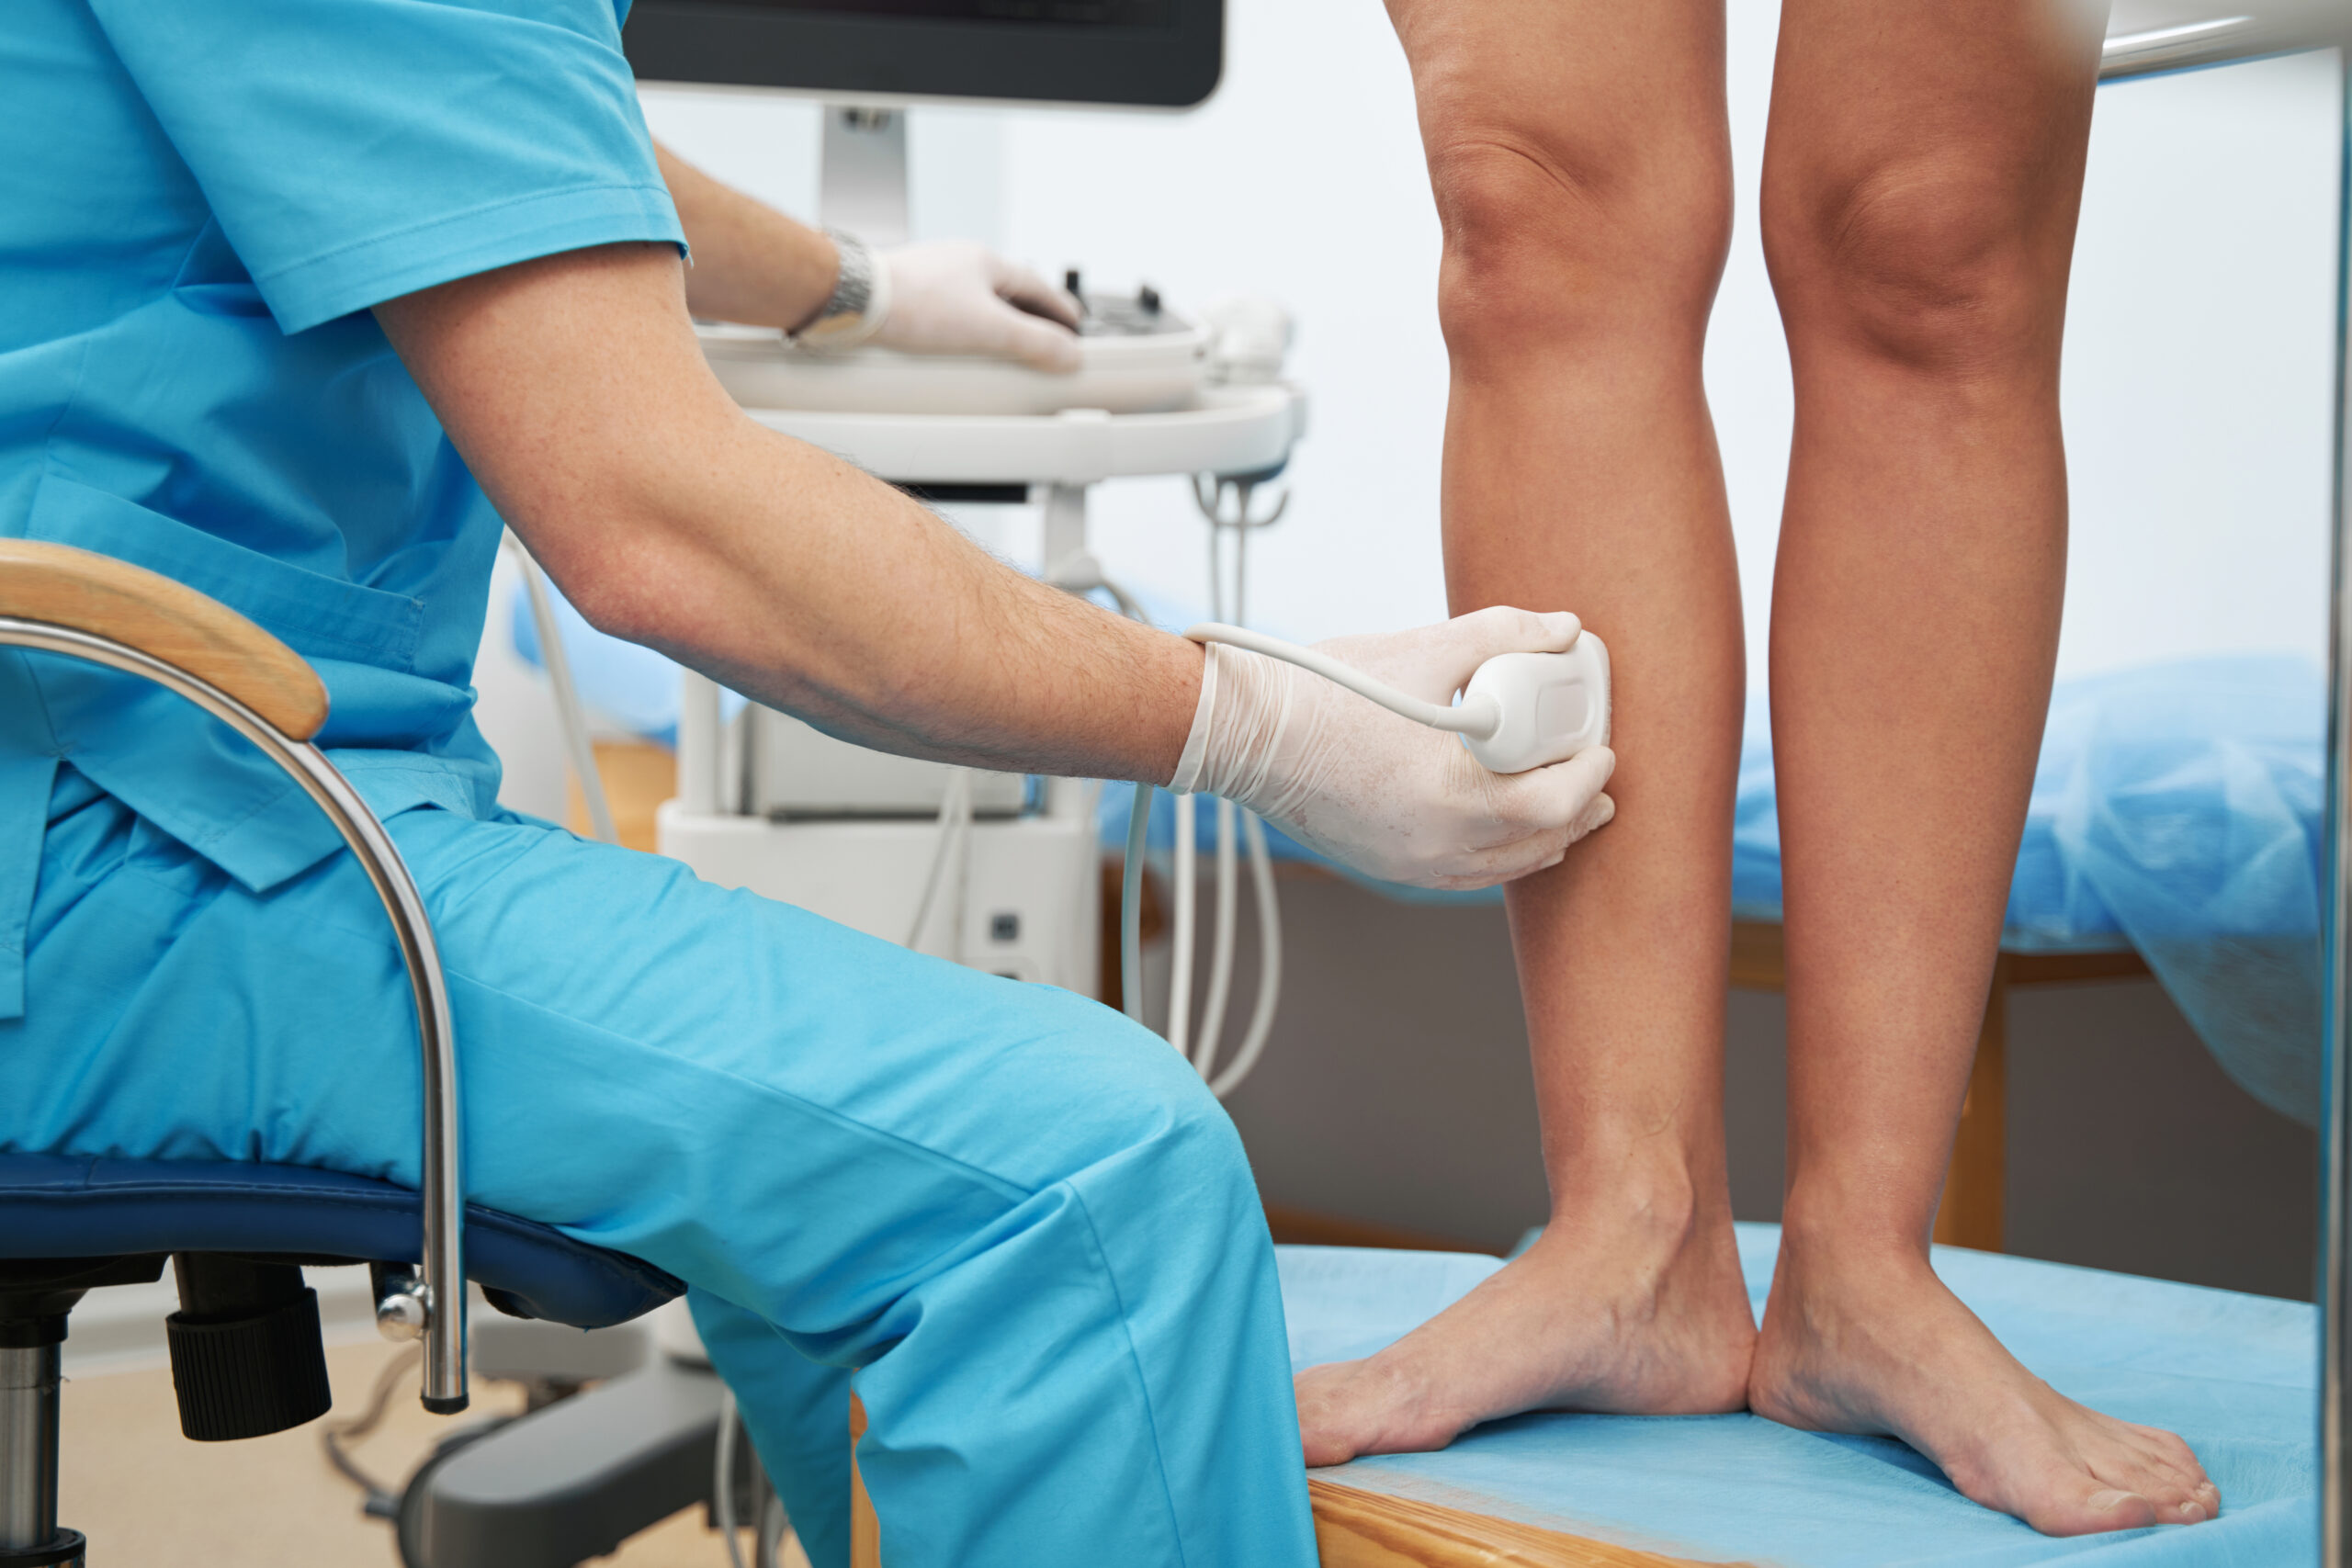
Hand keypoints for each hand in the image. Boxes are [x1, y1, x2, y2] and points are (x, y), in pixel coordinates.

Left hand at [870, 240, 1082, 371]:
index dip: (1059, 308)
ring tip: (1008, 343)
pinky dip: (966, 326)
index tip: (1075, 324)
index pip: (1036, 284)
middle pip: (1007, 289)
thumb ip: (1034, 342)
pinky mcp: (907, 295)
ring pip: (976, 298)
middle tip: (1047, 334)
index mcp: (984, 261)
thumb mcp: (990, 329)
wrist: (855, 301)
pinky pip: (950, 310)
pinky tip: (960, 343)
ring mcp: (931, 276)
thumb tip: (1071, 354)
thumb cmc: (916, 305)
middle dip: (1030, 312)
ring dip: (996, 319)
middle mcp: (957, 262)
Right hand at [1170, 607, 1616, 889]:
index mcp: (1452, 795)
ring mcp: (1408, 863)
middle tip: (1599, 785)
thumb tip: (1563, 628)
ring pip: (1502, 870)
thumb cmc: (1324, 691)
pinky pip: (1462, 876)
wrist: (1244, 733)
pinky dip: (1496, 857)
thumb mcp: (1424, 650)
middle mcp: (1435, 843)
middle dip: (1578, 814)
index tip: (1601, 749)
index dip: (1588, 777)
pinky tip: (1502, 834)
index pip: (1552, 804)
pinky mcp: (1385, 866)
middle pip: (1537, 845)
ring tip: (1565, 816)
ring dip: (1542, 842)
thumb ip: (1503, 634)